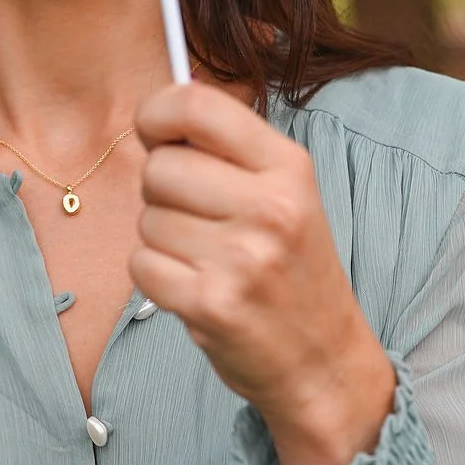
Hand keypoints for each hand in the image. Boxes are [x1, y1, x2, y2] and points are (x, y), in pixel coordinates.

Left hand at [129, 82, 396, 464]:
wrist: (322, 359)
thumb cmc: (292, 268)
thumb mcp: (284, 193)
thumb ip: (226, 149)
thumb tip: (155, 111)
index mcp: (288, 167)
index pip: (197, 106)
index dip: (158, 113)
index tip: (155, 132)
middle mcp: (270, 207)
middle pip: (160, 167)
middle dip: (162, 190)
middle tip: (197, 217)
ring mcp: (241, 258)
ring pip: (146, 218)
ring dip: (162, 239)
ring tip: (205, 258)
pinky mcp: (211, 304)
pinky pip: (141, 264)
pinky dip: (156, 276)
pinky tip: (194, 286)